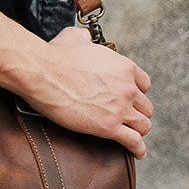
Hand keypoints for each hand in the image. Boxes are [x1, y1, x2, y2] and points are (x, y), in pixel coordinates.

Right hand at [22, 26, 153, 157]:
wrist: (43, 73)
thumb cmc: (55, 55)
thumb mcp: (75, 37)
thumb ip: (86, 37)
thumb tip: (84, 36)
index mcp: (124, 67)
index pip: (144, 84)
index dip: (137, 93)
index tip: (128, 99)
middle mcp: (127, 87)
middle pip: (146, 107)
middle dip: (138, 113)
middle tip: (128, 119)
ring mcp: (120, 108)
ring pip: (144, 125)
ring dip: (139, 131)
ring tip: (134, 136)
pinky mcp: (109, 126)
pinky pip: (133, 141)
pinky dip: (138, 149)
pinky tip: (139, 153)